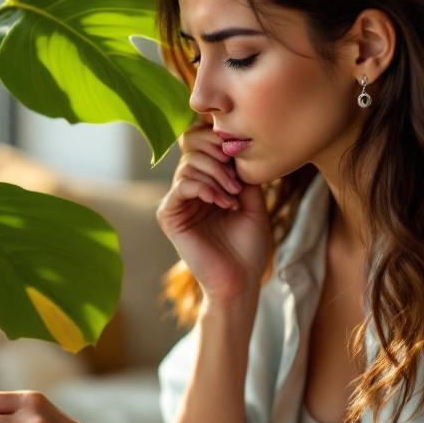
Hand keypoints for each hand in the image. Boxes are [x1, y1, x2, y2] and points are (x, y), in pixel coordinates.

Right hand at [156, 119, 271, 304]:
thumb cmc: (249, 247)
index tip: (242, 159)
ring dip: (217, 176)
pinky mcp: (170, 215)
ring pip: (189, 164)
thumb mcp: (254, 201)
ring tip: (233, 198)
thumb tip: (235, 144)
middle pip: (193, 146)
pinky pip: (182, 185)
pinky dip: (204, 188)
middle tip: (237, 181)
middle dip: (219, 157)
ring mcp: (178, 201)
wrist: (240, 280)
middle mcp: (189, 188)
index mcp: (207, 182)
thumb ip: (242, 172)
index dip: (221, 141)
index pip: (203, 143)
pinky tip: (221, 203)